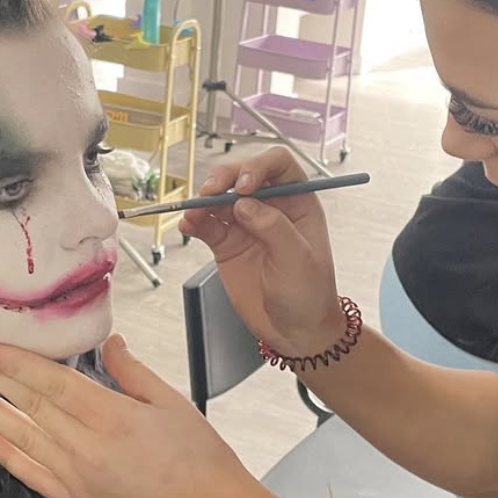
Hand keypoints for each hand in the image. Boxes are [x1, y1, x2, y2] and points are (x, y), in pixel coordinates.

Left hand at [0, 335, 261, 497]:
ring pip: (24, 439)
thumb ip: (132, 371)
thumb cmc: (199, 455)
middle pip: (31, 407)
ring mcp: (79, 479)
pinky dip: (10, 456)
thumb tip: (108, 342)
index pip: (51, 383)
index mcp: (112, 417)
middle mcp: (88, 448)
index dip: (16, 363)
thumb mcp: (172, 401)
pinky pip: (34, 476)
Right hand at [180, 146, 342, 354]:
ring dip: (203, 201)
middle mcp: (271, 208)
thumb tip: (244, 204)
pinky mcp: (227, 244)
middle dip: (224, 179)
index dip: (258, 167)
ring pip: (220, 198)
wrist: (295, 331)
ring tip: (193, 213)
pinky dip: (194, 222)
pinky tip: (188, 225)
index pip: (278, 166)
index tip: (242, 185)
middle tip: (210, 193)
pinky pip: (207, 225)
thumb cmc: (309, 295)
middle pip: (243, 176)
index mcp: (299, 203)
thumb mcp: (298, 260)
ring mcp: (247, 225)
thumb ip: (273, 227)